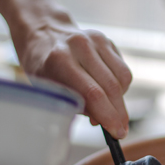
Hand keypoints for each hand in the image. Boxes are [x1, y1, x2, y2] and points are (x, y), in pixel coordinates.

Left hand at [0, 0, 131, 138]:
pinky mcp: (107, 40)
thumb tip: (101, 121)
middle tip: (120, 131)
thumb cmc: (42, 65)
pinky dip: (120, 87)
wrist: (42, 30)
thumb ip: (74, 103)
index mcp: (59, 60)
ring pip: (122, 78)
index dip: (108, 117)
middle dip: (119, 114)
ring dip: (120, 101)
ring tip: (110, 111)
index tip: (117, 134)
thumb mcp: (47, 87)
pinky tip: (108, 93)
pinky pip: (122, 70)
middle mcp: (80, 46)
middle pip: (111, 87)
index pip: (93, 94)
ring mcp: (96, 40)